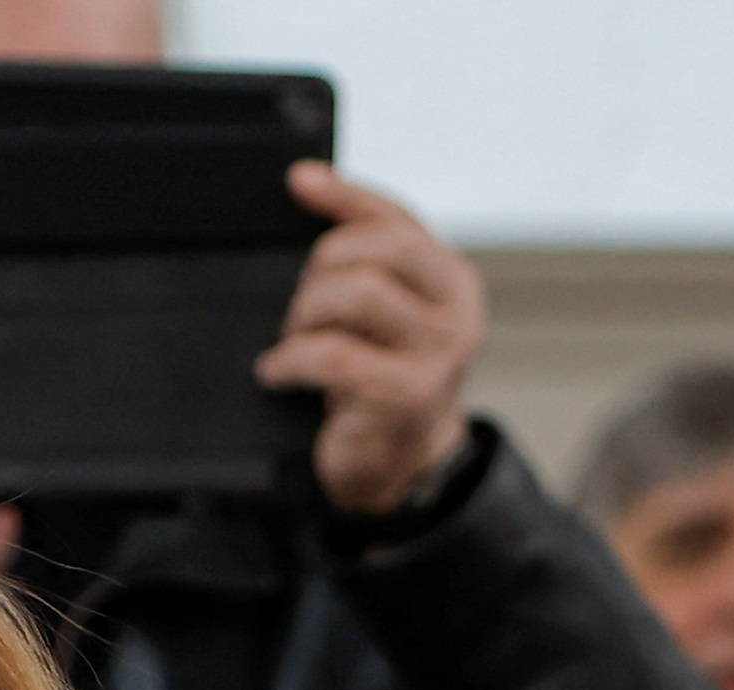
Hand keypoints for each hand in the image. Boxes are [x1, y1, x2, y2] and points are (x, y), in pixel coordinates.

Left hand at [257, 162, 484, 518]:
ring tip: (293, 338)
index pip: (398, 218)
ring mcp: (436, 355)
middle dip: (322, 266)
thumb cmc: (381, 382)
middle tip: (299, 305)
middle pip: (379, 248)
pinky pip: (334, 354)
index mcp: (452, 281)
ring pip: (359, 293)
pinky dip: (293, 359)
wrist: (397, 465)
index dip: (345, 194)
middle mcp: (455, 313)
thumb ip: (359, 253)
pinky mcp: (406, 394)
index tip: (298, 181)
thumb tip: (308, 180)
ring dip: (308, 312)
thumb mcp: (379, 312)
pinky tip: (278, 371)